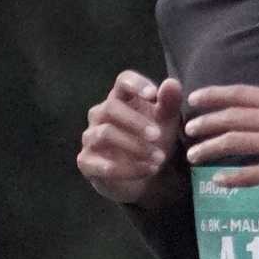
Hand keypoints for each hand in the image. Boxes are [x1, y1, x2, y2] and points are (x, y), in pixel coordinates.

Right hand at [77, 71, 183, 204]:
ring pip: (105, 134)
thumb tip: (172, 83)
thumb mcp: (167, 122)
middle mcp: (101, 114)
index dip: (136, 84)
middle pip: (111, 107)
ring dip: (135, 147)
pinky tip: (148, 170)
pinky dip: (127, 169)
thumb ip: (169, 103)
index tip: (153, 95)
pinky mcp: (86, 162)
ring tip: (159, 159)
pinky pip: (100, 163)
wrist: (147, 176)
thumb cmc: (154, 140)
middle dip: (136, 122)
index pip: (123, 81)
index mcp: (121, 98)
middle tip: (158, 135)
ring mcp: (90, 137)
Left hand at [183, 84, 258, 195]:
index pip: (241, 94)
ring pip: (236, 143)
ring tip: (194, 156)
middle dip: (205, 123)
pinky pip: (253, 175)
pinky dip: (233, 179)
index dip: (214, 95)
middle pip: (232, 117)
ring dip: (210, 149)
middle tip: (188, 130)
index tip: (195, 99)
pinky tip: (220, 182)